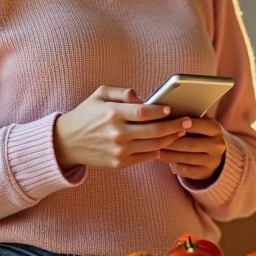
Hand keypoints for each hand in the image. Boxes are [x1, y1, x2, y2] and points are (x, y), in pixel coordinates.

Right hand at [53, 86, 191, 169]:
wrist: (67, 142)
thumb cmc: (87, 114)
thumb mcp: (100, 94)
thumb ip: (123, 92)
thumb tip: (143, 98)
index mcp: (113, 113)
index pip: (145, 112)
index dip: (161, 111)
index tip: (171, 109)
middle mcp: (117, 133)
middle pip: (155, 131)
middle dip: (175, 126)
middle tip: (187, 122)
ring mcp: (119, 151)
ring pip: (154, 146)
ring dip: (170, 139)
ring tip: (180, 132)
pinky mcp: (119, 163)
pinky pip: (145, 157)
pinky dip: (158, 151)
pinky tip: (164, 144)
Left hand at [158, 117, 226, 180]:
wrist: (213, 157)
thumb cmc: (200, 134)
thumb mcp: (200, 124)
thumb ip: (188, 118)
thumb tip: (166, 112)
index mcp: (215, 129)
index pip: (197, 125)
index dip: (180, 124)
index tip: (164, 122)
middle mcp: (217, 146)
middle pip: (189, 143)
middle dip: (169, 141)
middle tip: (153, 138)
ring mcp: (212, 161)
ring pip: (185, 157)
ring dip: (167, 153)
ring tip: (153, 148)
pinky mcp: (204, 173)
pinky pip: (184, 169)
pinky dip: (171, 163)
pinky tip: (161, 158)